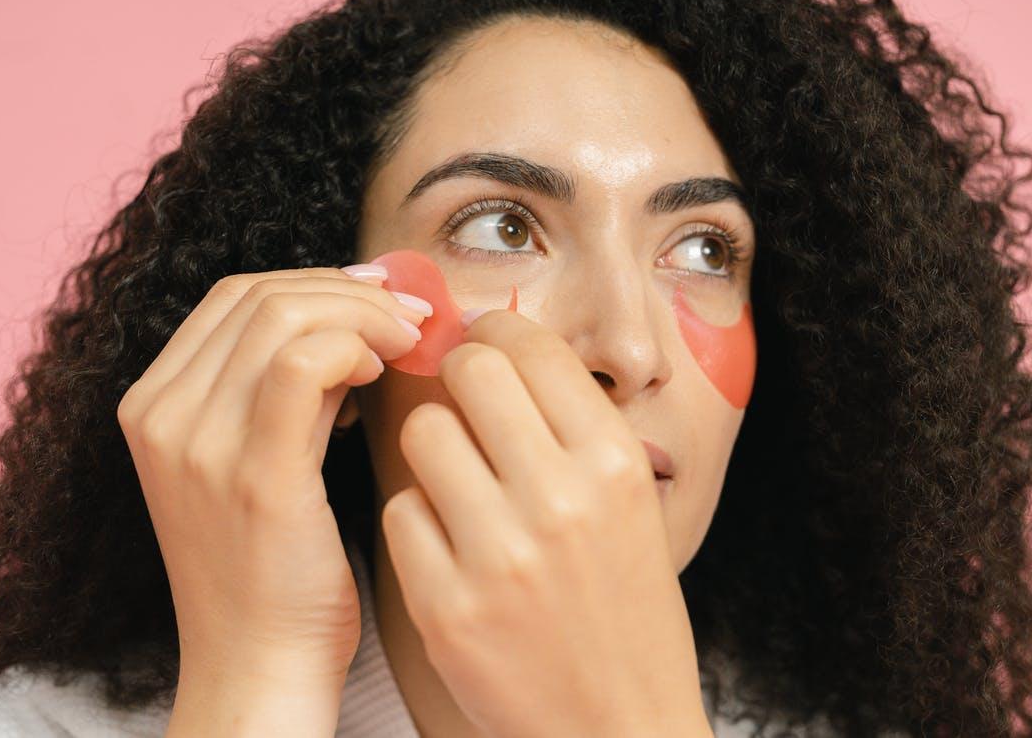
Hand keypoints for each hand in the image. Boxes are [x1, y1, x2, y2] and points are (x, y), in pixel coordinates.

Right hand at [115, 265, 429, 733]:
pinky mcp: (252, 476)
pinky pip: (302, 366)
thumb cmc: (275, 566)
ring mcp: (198, 444)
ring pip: (282, 316)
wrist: (259, 663)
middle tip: (409, 312)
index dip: (315, 280)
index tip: (377, 294)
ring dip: (362, 314)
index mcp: (152, 404)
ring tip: (405, 343)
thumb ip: (281, 391)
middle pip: (257, 295)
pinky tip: (382, 374)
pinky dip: (354, 347)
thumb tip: (351, 323)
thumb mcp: (256, 460)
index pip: (233, 296)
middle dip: (348, 290)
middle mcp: (161, 415)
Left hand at [381, 308, 711, 737]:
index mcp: (615, 463)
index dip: (496, 333)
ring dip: (434, 446)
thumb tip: (500, 348)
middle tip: (462, 398)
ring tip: (458, 480)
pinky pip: (401, 510)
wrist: (621, 725)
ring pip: (423, 433)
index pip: (532, 345)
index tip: (485, 344)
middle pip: (470, 371)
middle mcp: (560, 499)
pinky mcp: (445, 607)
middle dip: (458, 372)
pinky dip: (418, 518)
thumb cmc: (626, 608)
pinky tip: (449, 544)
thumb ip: (572, 427)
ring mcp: (498, 555)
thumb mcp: (631, 505)